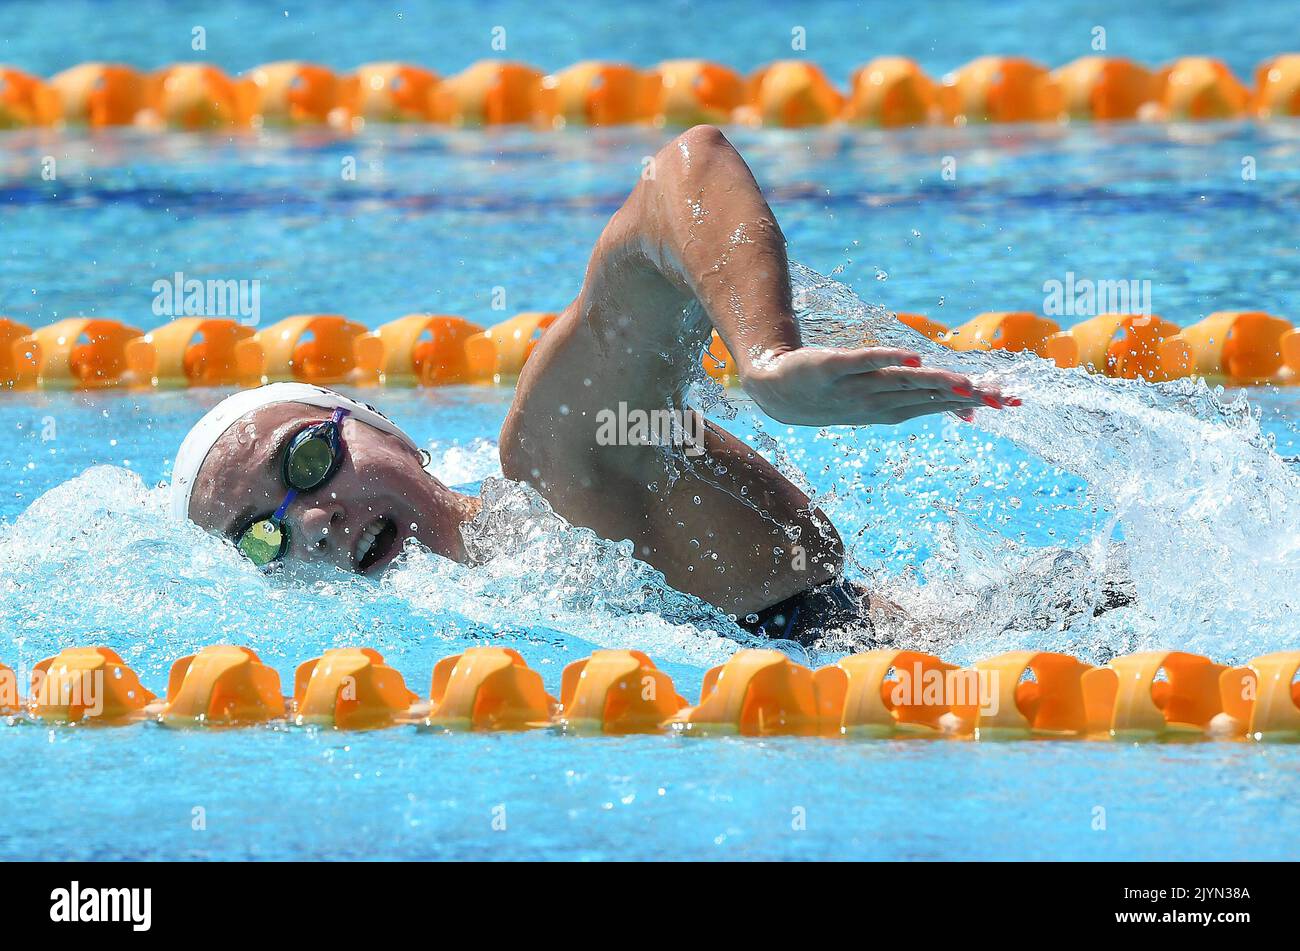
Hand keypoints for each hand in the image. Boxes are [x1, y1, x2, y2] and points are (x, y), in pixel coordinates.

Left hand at [738, 346, 1018, 426]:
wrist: (777, 394)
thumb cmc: (837, 396)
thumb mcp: (881, 404)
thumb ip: (923, 400)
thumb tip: (969, 411)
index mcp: (890, 409)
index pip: (938, 404)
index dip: (974, 402)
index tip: (1008, 402)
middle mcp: (875, 402)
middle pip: (925, 395)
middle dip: (963, 396)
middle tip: (1000, 397)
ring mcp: (852, 387)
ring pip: (899, 382)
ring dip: (932, 382)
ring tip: (965, 383)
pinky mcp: (828, 367)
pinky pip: (858, 362)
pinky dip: (882, 359)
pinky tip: (909, 356)